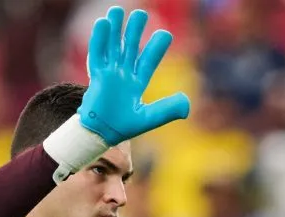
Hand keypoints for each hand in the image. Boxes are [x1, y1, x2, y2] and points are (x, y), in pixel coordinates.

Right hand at [80, 6, 189, 144]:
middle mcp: (122, 75)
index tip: (165, 34)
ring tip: (116, 10)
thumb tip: (187, 102)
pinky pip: (98, 54)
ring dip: (115, 29)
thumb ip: (167, 109)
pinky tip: (102, 23)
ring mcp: (109, 74)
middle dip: (135, 31)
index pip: (147, 61)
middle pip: (130, 48)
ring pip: (113, 46)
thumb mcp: (148, 118)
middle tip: (141, 13)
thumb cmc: (122, 127)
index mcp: (136, 84)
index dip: (156, 48)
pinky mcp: (97, 76)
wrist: (100, 135)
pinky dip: (99, 39)